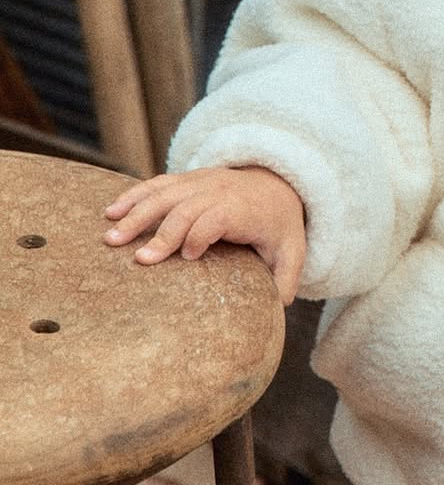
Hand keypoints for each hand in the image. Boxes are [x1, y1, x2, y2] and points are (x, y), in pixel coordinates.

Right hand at [103, 165, 305, 304]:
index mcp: (244, 209)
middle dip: (163, 232)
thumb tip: (282, 304)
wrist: (276, 183)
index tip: (189, 256)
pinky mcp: (186, 180)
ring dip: (137, 214)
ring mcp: (200, 182)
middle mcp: (220, 191)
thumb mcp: (292, 249)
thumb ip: (288, 276)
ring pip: (166, 194)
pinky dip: (133, 195)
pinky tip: (110, 211)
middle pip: (187, 207)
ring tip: (111, 237)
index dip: (203, 233)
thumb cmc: (278, 223)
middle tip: (139, 260)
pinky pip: (157, 184)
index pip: (219, 216)